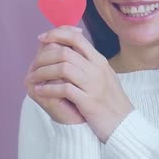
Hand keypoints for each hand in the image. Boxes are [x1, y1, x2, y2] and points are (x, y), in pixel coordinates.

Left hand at [29, 26, 133, 141]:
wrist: (124, 124)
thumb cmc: (111, 100)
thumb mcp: (103, 75)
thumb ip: (89, 61)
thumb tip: (69, 48)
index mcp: (99, 60)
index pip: (76, 37)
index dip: (56, 34)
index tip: (42, 38)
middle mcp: (97, 69)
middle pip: (65, 52)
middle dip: (44, 56)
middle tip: (34, 64)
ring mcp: (94, 85)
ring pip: (63, 68)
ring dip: (43, 72)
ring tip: (33, 78)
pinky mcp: (89, 102)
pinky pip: (64, 89)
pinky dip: (49, 89)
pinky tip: (40, 91)